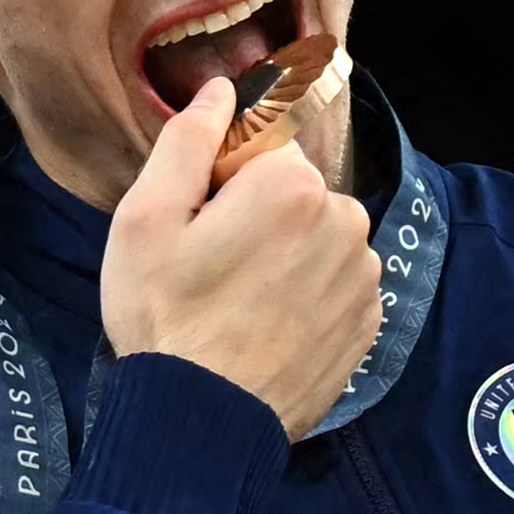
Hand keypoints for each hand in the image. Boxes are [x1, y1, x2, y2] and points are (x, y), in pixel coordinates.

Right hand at [100, 76, 381, 436]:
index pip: (263, 147)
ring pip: (321, 238)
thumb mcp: (144, 222)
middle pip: (296, 192)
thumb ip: (187, 141)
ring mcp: (363, 276)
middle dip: (262, 216)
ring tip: (242, 307)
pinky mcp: (369, 323)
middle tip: (214, 271)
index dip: (223, 181)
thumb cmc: (163, 320)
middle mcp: (345, 219)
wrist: (202, 424)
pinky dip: (310, 297)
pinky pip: (337, 286)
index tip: (199, 226)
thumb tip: (222, 88)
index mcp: (291, 184)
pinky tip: (271, 328)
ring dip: (289, 257)